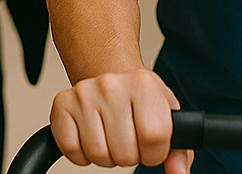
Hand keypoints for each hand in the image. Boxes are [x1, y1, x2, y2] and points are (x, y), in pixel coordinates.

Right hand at [50, 69, 190, 171]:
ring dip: (106, 156)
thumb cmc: (141, 100)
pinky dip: (81, 153)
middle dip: (129, 155)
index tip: (151, 144)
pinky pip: (71, 149)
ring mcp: (84, 92)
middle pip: (125, 152)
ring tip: (111, 135)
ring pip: (98, 154)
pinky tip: (91, 134)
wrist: (113, 77)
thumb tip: (179, 173)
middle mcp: (112, 83)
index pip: (154, 137)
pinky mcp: (61, 103)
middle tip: (129, 138)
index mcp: (144, 83)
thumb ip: (179, 150)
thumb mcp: (167, 116)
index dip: (154, 152)